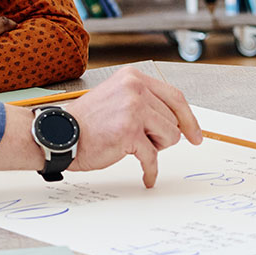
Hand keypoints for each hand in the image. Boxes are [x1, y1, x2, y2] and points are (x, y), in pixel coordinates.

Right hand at [64, 66, 204, 186]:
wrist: (60, 135)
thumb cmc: (86, 122)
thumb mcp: (118, 98)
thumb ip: (145, 102)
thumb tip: (178, 121)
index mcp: (133, 77)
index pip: (175, 97)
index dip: (189, 119)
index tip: (196, 135)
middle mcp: (135, 88)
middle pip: (173, 119)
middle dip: (161, 136)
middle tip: (142, 141)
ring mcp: (133, 109)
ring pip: (169, 137)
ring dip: (154, 147)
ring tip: (132, 146)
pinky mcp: (129, 132)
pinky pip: (152, 157)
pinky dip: (150, 170)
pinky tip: (147, 176)